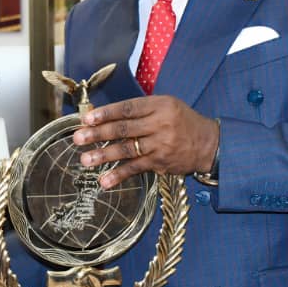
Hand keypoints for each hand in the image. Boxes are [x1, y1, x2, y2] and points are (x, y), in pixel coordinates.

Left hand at [72, 95, 218, 188]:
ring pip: (127, 150)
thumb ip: (139, 110)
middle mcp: (160, 124)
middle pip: (124, 129)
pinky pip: (136, 169)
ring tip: (86, 160)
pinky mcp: (160, 163)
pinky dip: (119, 175)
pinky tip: (105, 181)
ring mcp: (160, 145)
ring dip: (104, 155)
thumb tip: (103, 116)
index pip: (127, 109)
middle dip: (98, 134)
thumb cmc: (181, 121)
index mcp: (159, 105)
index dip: (105, 113)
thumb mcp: (165, 105)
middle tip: (78, 138)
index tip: (86, 119)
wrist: (209, 144)